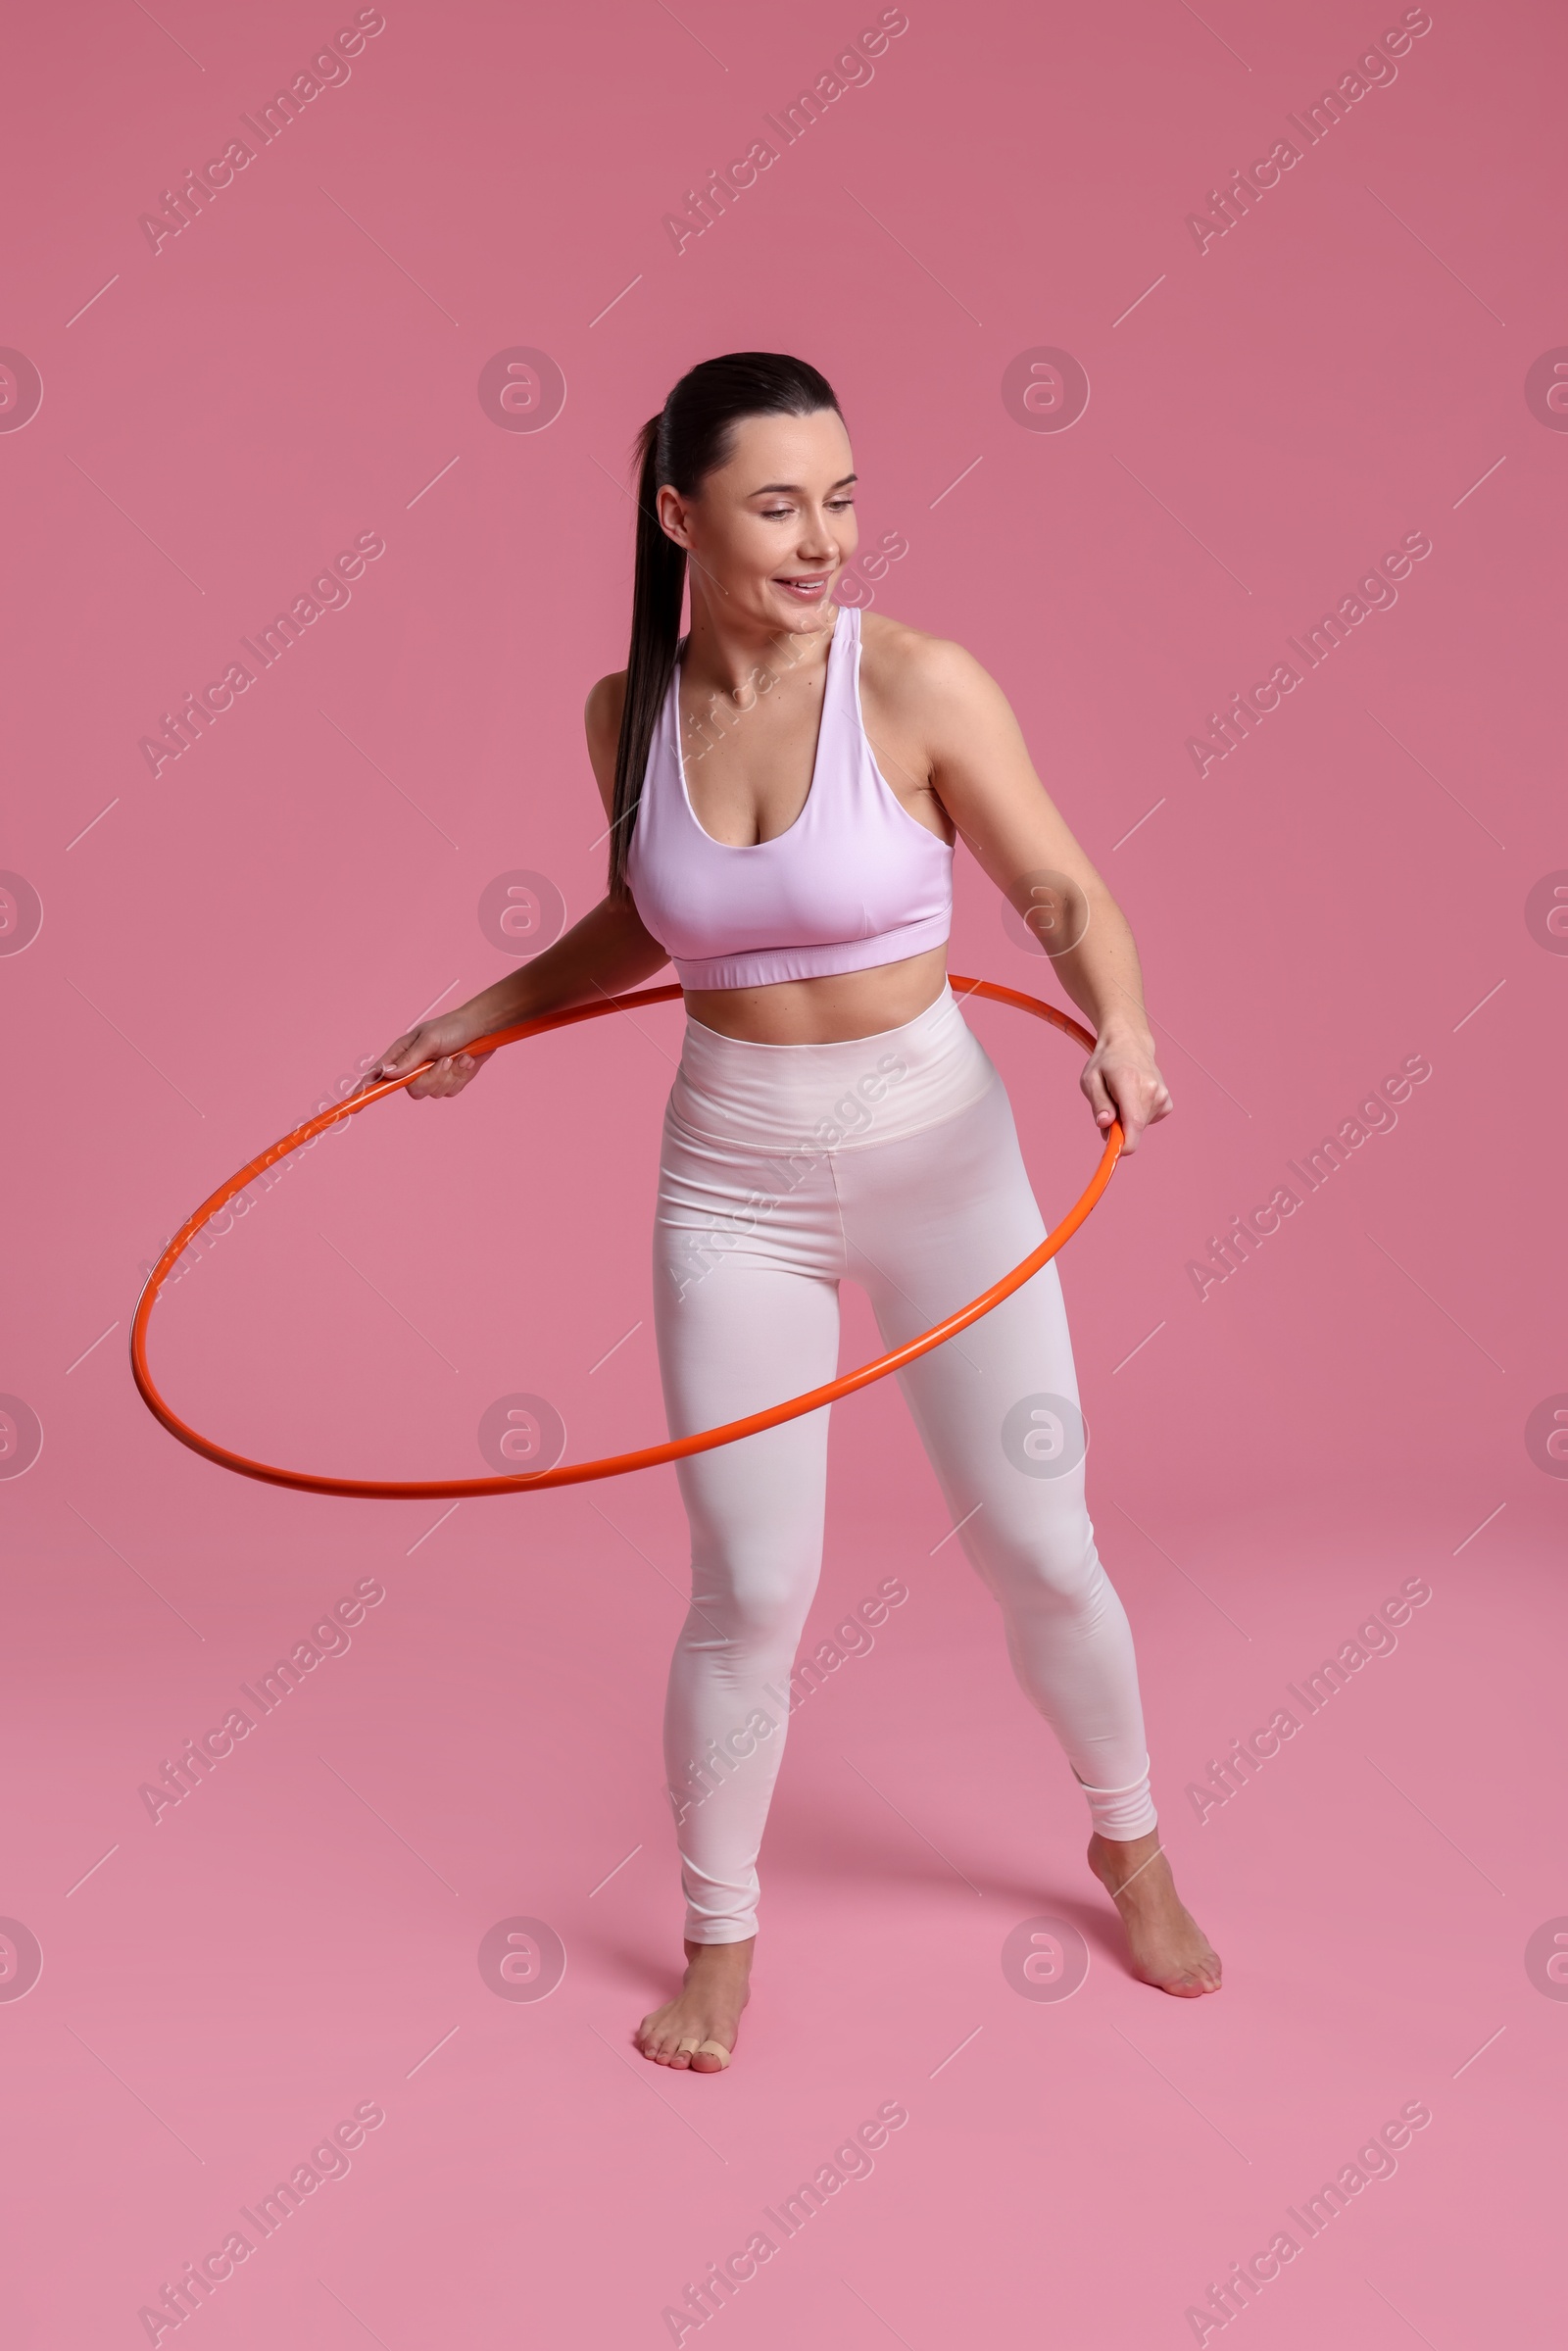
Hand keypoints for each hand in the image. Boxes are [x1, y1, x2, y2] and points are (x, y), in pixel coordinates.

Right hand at [364, 1013, 490, 1101]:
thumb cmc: (452, 1027)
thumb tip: (387, 1075)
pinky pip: (451, 1091)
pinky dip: (461, 1076)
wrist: (481, 1028)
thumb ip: (410, 1059)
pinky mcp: (448, 1082)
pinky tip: (466, 1061)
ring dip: (451, 1075)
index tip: (355, 1102)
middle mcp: (414, 1068)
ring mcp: (432, 1077)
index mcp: (402, 1054)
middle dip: (433, 1078)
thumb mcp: (429, 1040)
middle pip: (414, 1090)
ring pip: (435, 1093)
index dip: (366, 1089)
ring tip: (458, 1057)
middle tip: (445, 1060)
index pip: (378, 1074)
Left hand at [1080, 1028, 1171, 1156]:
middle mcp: (1151, 1090)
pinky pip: (1148, 1122)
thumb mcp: (1090, 1079)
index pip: (1133, 1123)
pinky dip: (1137, 1117)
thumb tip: (1105, 1125)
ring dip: (1126, 1121)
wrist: (1130, 1044)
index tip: (1114, 1152)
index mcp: (1130, 1082)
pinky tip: (1134, 1098)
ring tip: (1121, 1097)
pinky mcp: (1166, 1103)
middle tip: (1107, 1110)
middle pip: (1134, 1129)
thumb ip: (1098, 1103)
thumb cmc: (1106, 1062)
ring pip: (1139, 1127)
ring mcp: (1162, 1096)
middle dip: (1118, 1129)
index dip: (1125, 1145)